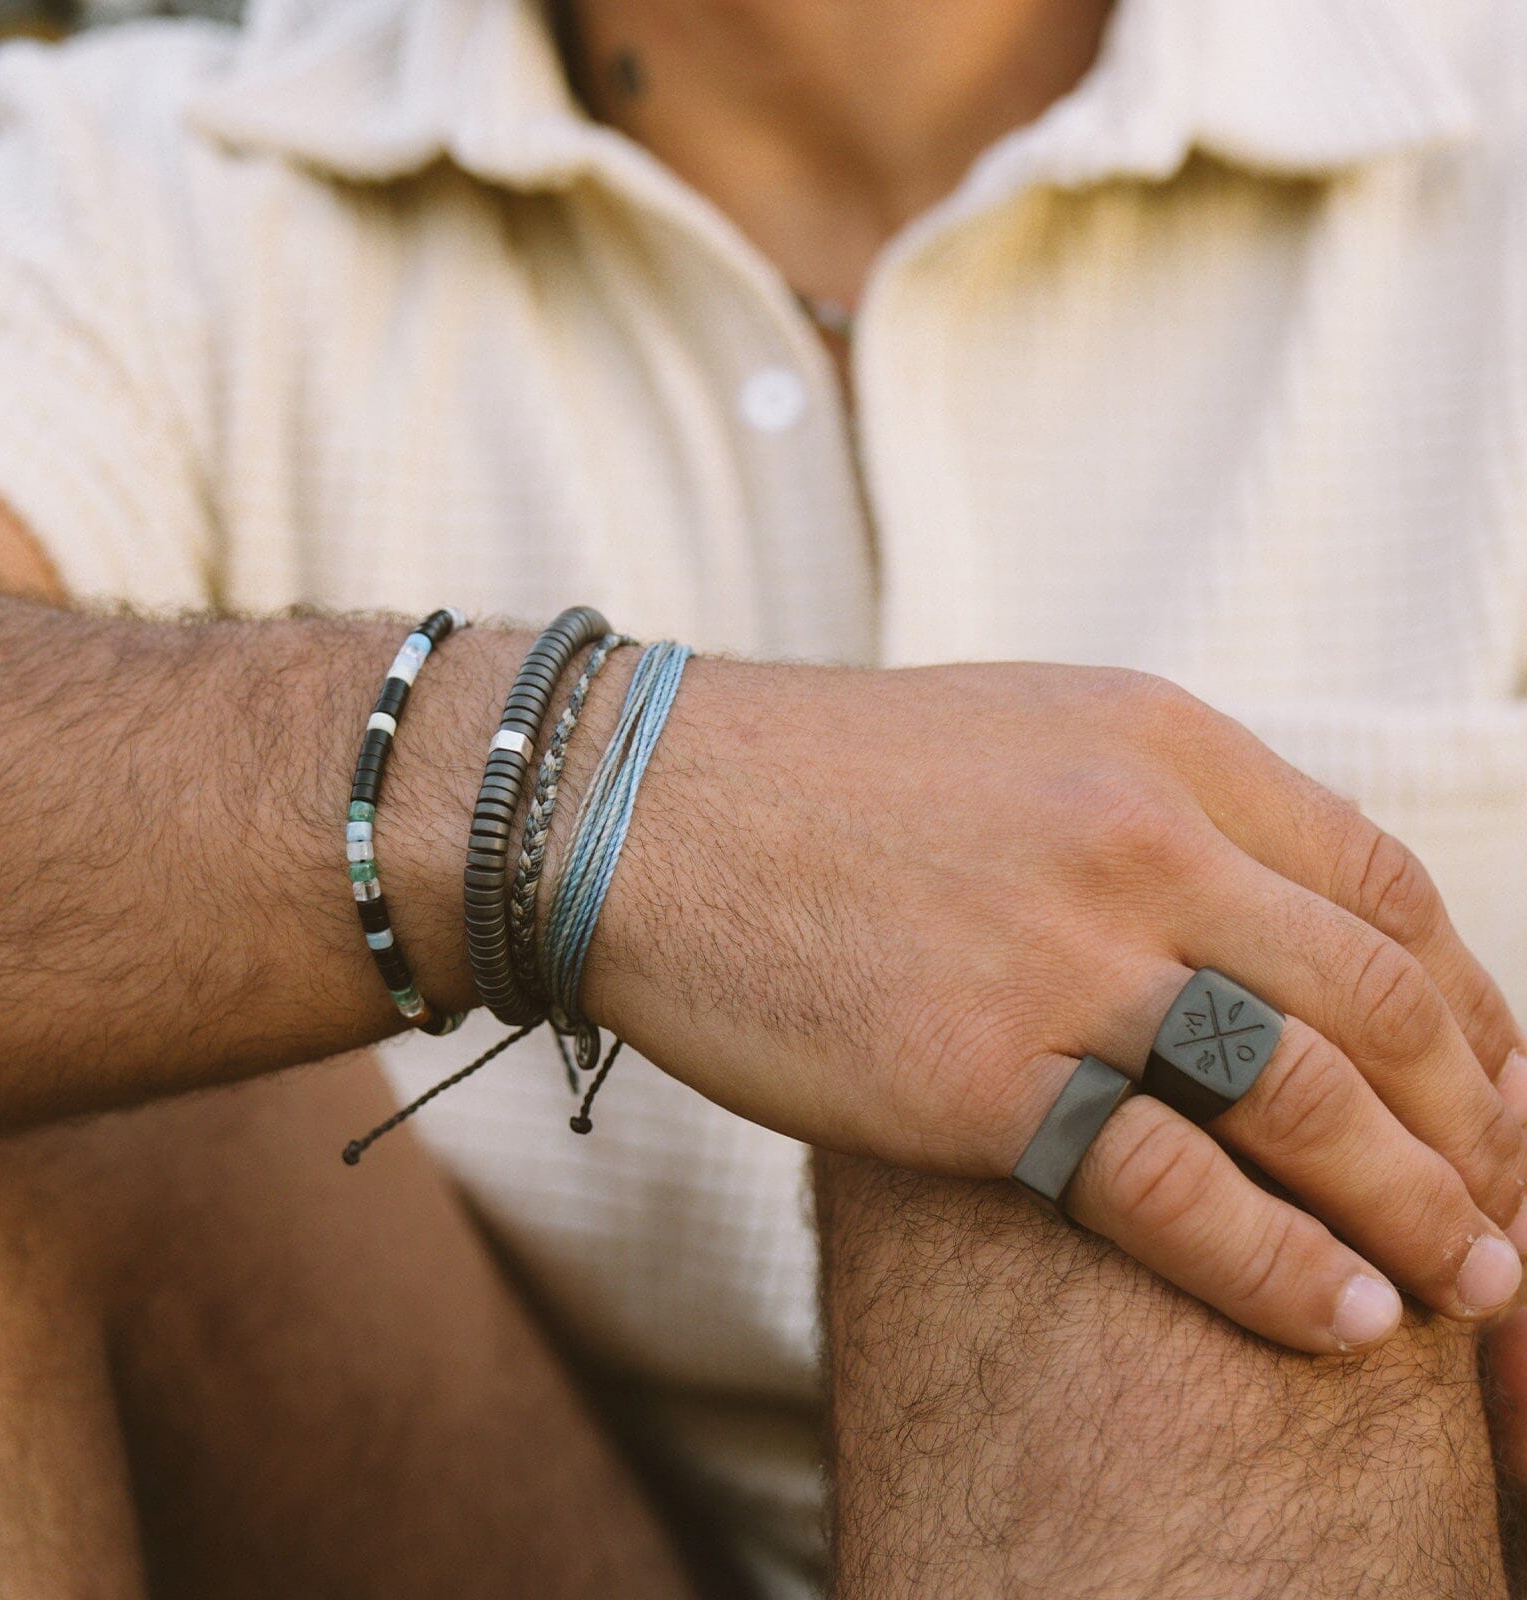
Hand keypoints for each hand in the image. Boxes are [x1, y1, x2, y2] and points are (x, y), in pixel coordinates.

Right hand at [587, 659, 1526, 1353]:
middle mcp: (1137, 836)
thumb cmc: (814, 780)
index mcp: (1158, 741)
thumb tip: (1254, 922)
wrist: (637, 808)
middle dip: (1477, 1118)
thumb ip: (1149, 811)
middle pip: (1377, 998)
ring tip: (1475, 1283)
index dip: (1469, 999)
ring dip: (1420, 1207)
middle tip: (1510, 1203)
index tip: (1495, 1082)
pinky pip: (1175, 1187)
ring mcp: (1062, 954)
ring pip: (1309, 1099)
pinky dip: (1281, 1266)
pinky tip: (1344, 1321)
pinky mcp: (977, 1071)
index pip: (1380, 881)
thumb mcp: (1017, 738)